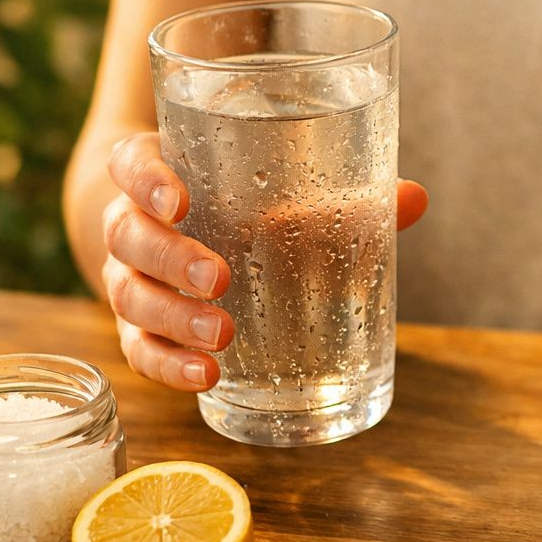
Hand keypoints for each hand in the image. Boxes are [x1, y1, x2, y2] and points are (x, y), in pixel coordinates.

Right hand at [102, 132, 428, 391]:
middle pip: (129, 236)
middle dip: (172, 260)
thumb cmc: (236, 198)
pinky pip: (140, 350)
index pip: (131, 164)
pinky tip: (205, 376)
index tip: (180, 200)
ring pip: (131, 298)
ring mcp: (130, 278)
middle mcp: (131, 223)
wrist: (178, 233)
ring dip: (174, 319)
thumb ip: (340, 192)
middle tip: (220, 279)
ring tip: (223, 336)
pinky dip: (168, 365)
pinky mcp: (141, 328)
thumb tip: (413, 199)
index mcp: (156, 173)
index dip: (147, 179)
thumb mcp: (274, 185)